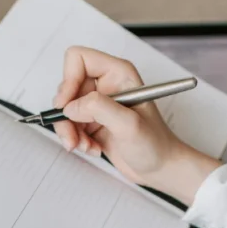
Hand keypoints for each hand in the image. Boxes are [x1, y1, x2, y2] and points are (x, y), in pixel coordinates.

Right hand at [52, 46, 220, 204]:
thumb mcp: (129, 125)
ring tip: (85, 146)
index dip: (68, 80)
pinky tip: (92, 148)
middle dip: (66, 114)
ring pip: (66, 109)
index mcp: (118, 73)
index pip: (78, 59)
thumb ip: (99, 108)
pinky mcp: (94, 121)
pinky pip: (70, 125)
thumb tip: (71, 106)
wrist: (161, 168)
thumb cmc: (155, 144)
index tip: (66, 105)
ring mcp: (99, 103)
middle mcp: (107, 84)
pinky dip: (76, 139)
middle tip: (73, 136)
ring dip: (70, 131)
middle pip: (67, 87)